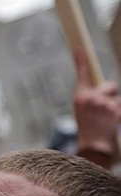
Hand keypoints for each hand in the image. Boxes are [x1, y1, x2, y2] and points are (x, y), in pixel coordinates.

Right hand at [73, 49, 120, 167]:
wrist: (94, 146)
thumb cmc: (88, 130)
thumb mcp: (83, 111)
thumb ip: (92, 98)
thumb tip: (107, 88)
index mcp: (80, 97)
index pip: (82, 75)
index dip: (81, 61)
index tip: (80, 48)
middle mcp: (91, 98)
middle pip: (108, 86)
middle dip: (110, 95)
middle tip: (104, 110)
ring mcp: (104, 104)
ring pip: (117, 96)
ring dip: (115, 105)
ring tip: (108, 118)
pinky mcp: (115, 110)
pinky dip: (119, 111)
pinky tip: (113, 120)